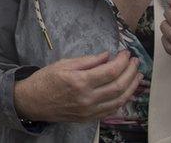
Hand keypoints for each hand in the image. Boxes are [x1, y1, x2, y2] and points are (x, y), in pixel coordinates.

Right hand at [12, 51, 141, 122]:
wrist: (32, 102)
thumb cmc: (45, 80)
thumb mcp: (63, 64)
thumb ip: (87, 60)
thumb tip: (107, 56)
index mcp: (80, 81)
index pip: (110, 71)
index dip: (122, 61)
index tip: (126, 53)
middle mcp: (87, 98)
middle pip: (119, 85)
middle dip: (131, 72)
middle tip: (135, 62)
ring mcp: (89, 110)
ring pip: (119, 99)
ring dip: (132, 86)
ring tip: (137, 75)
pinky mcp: (89, 118)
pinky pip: (112, 110)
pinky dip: (123, 100)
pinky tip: (127, 91)